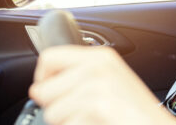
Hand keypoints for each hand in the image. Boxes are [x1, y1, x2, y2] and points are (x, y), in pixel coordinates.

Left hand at [28, 45, 175, 124]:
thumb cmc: (136, 115)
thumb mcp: (110, 84)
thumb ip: (79, 77)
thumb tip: (39, 87)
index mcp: (100, 57)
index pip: (49, 58)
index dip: (43, 79)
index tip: (53, 93)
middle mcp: (97, 66)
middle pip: (43, 89)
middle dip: (56, 108)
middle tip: (83, 112)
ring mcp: (97, 85)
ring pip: (52, 112)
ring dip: (69, 123)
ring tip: (94, 120)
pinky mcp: (97, 106)